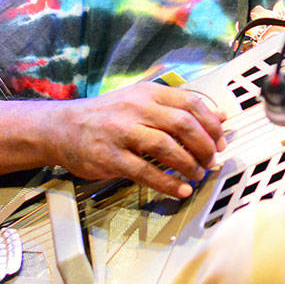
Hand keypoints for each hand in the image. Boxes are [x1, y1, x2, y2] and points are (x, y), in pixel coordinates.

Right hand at [49, 80, 226, 198]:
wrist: (62, 127)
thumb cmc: (107, 115)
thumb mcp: (141, 101)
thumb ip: (178, 107)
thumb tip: (219, 116)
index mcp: (149, 93)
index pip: (191, 103)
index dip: (212, 123)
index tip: (222, 139)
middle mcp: (137, 109)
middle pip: (183, 125)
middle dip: (205, 146)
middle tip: (213, 160)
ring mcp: (122, 132)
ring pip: (166, 148)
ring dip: (189, 165)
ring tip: (198, 175)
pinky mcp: (110, 157)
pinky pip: (145, 172)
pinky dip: (168, 183)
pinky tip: (180, 189)